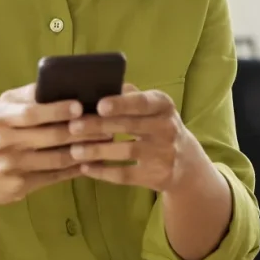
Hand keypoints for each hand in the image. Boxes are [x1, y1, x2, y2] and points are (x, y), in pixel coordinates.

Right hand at [0, 85, 114, 206]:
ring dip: (84, 151)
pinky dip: (74, 170)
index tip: (80, 106)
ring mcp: (11, 167)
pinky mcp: (18, 187)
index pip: (31, 113)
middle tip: (107, 124)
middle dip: (81, 131)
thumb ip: (26, 97)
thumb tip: (59, 81)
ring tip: (106, 142)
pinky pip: (53, 177)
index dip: (57, 110)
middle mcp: (3, 143)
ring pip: (56, 159)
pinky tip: (91, 162)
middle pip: (49, 137)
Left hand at [67, 84, 207, 191]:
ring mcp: (163, 154)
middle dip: (99, 126)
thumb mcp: (153, 107)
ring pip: (126, 151)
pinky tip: (85, 168)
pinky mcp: (157, 176)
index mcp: (164, 105)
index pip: (142, 102)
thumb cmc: (157, 126)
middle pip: (129, 126)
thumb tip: (102, 82)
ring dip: (97, 151)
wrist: (186, 163)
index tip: (99, 105)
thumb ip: (130, 96)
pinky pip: (126, 174)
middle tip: (73, 127)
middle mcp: (167, 128)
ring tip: (74, 150)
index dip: (121, 104)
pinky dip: (104, 172)